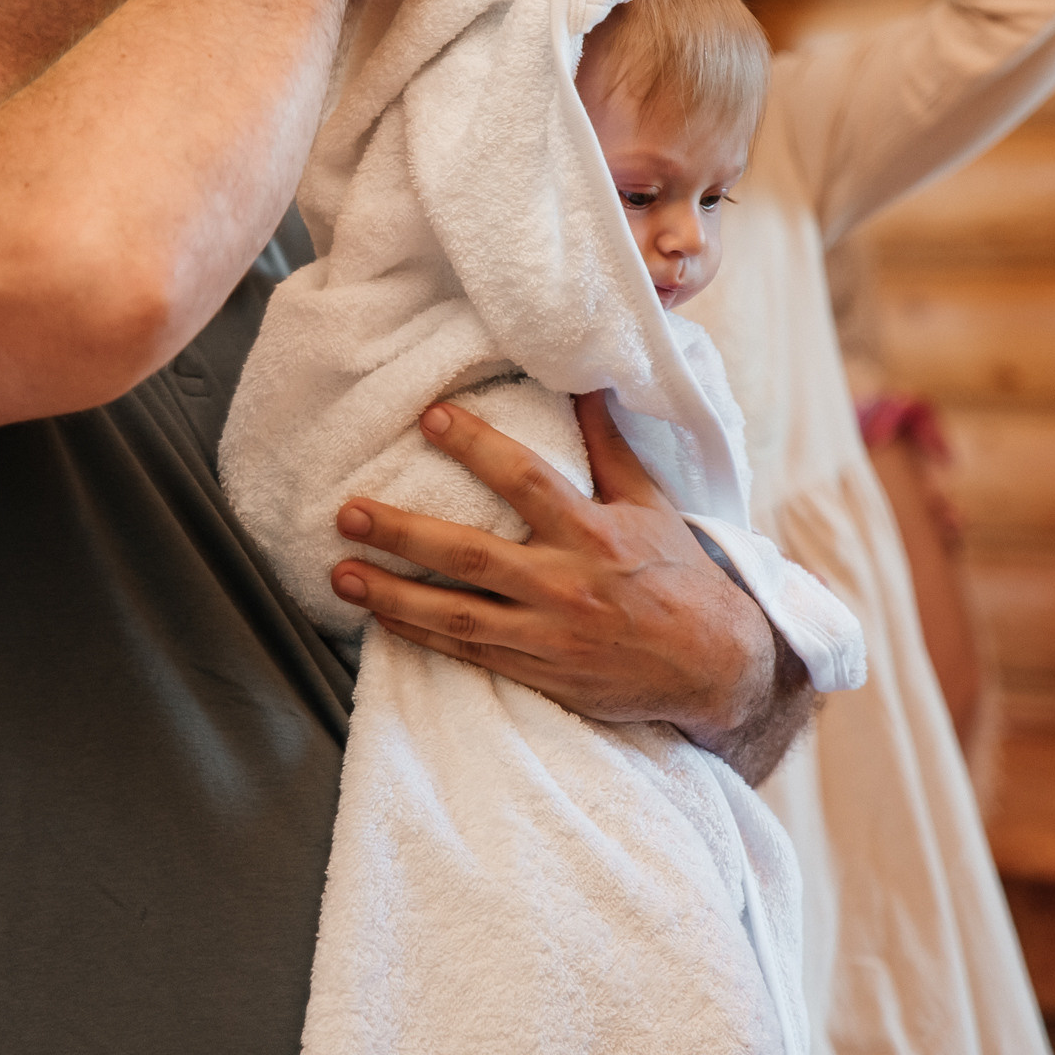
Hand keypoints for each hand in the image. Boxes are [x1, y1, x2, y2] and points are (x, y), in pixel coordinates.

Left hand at [329, 391, 788, 754]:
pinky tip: (378, 620)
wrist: (714, 668)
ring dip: (394, 597)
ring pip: (458, 618)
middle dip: (405, 536)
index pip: (528, 482)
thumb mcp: (650, 504)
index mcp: (595, 536)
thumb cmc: (678, 577)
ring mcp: (549, 638)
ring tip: (340, 574)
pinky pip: (469, 656)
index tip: (430, 417)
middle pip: (473, 558)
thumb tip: (585, 378)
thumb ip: (607, 445)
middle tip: (350, 513)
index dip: (477, 448)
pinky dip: (420, 638)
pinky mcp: (540, 675)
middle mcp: (568, 588)